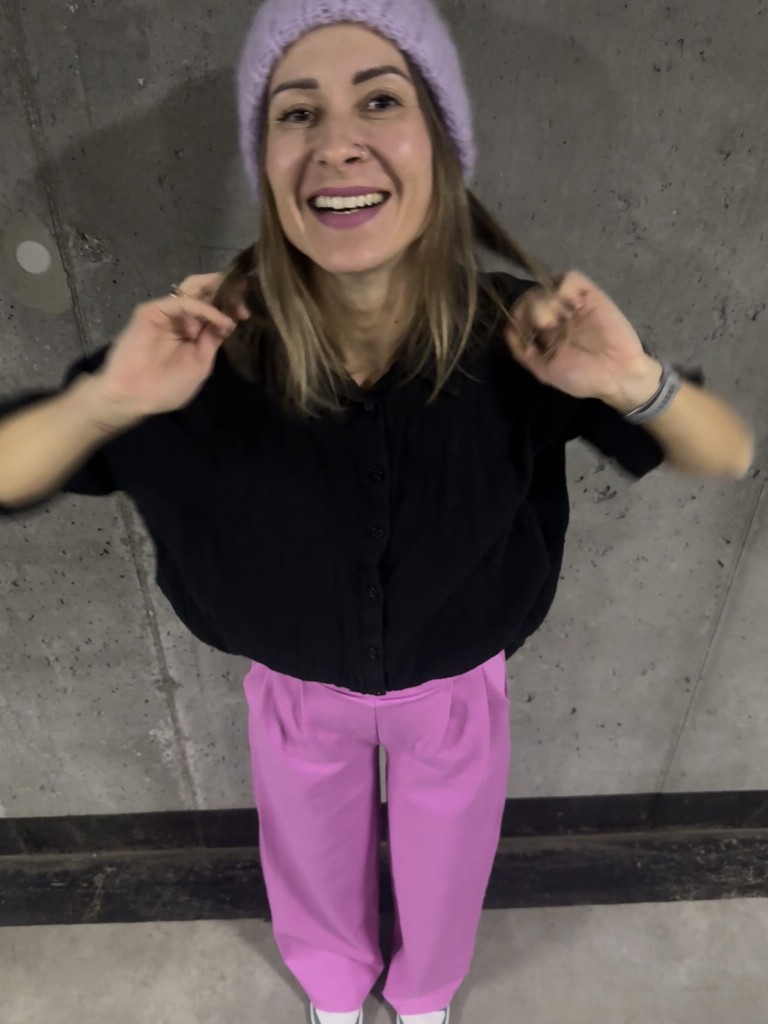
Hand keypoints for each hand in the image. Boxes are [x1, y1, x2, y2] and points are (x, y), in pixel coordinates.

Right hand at [92, 271, 244, 418]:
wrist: (134, 397)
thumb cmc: (166, 387)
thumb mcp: (200, 364)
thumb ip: (212, 341)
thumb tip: (229, 320)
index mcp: (192, 330)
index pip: (214, 306)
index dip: (231, 304)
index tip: (248, 313)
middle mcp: (180, 317)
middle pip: (204, 291)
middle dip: (227, 290)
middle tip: (246, 296)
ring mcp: (166, 312)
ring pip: (193, 288)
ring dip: (217, 292)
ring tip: (235, 306)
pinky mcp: (152, 310)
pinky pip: (183, 303)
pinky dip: (204, 309)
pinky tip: (216, 321)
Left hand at [504, 270, 662, 407]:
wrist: (617, 377)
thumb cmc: (583, 378)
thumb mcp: (544, 370)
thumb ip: (522, 352)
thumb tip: (508, 330)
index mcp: (545, 331)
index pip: (521, 310)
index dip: (517, 315)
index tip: (524, 330)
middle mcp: (557, 314)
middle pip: (532, 295)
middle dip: (531, 309)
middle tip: (545, 327)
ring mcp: (573, 304)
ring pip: (548, 284)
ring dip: (544, 300)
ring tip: (555, 320)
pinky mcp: (591, 296)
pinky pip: (570, 278)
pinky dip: (562, 289)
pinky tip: (569, 308)